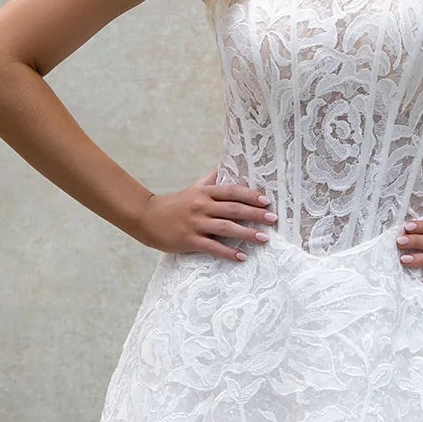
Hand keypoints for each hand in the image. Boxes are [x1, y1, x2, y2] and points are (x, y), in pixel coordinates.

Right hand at [136, 168, 275, 259]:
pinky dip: (229, 252)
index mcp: (205, 193)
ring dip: (247, 233)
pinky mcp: (190, 240)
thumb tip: (227, 165)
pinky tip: (242, 256)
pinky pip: (213, 247)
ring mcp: (196, 224)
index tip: (266, 201)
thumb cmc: (177, 204)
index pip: (232, 191)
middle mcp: (202, 206)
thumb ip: (212, 179)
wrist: (149, 218)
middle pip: (233, 209)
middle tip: (273, 219)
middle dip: (255, 214)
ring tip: (264, 238)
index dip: (250, 195)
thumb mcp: (194, 188)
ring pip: (226, 228)